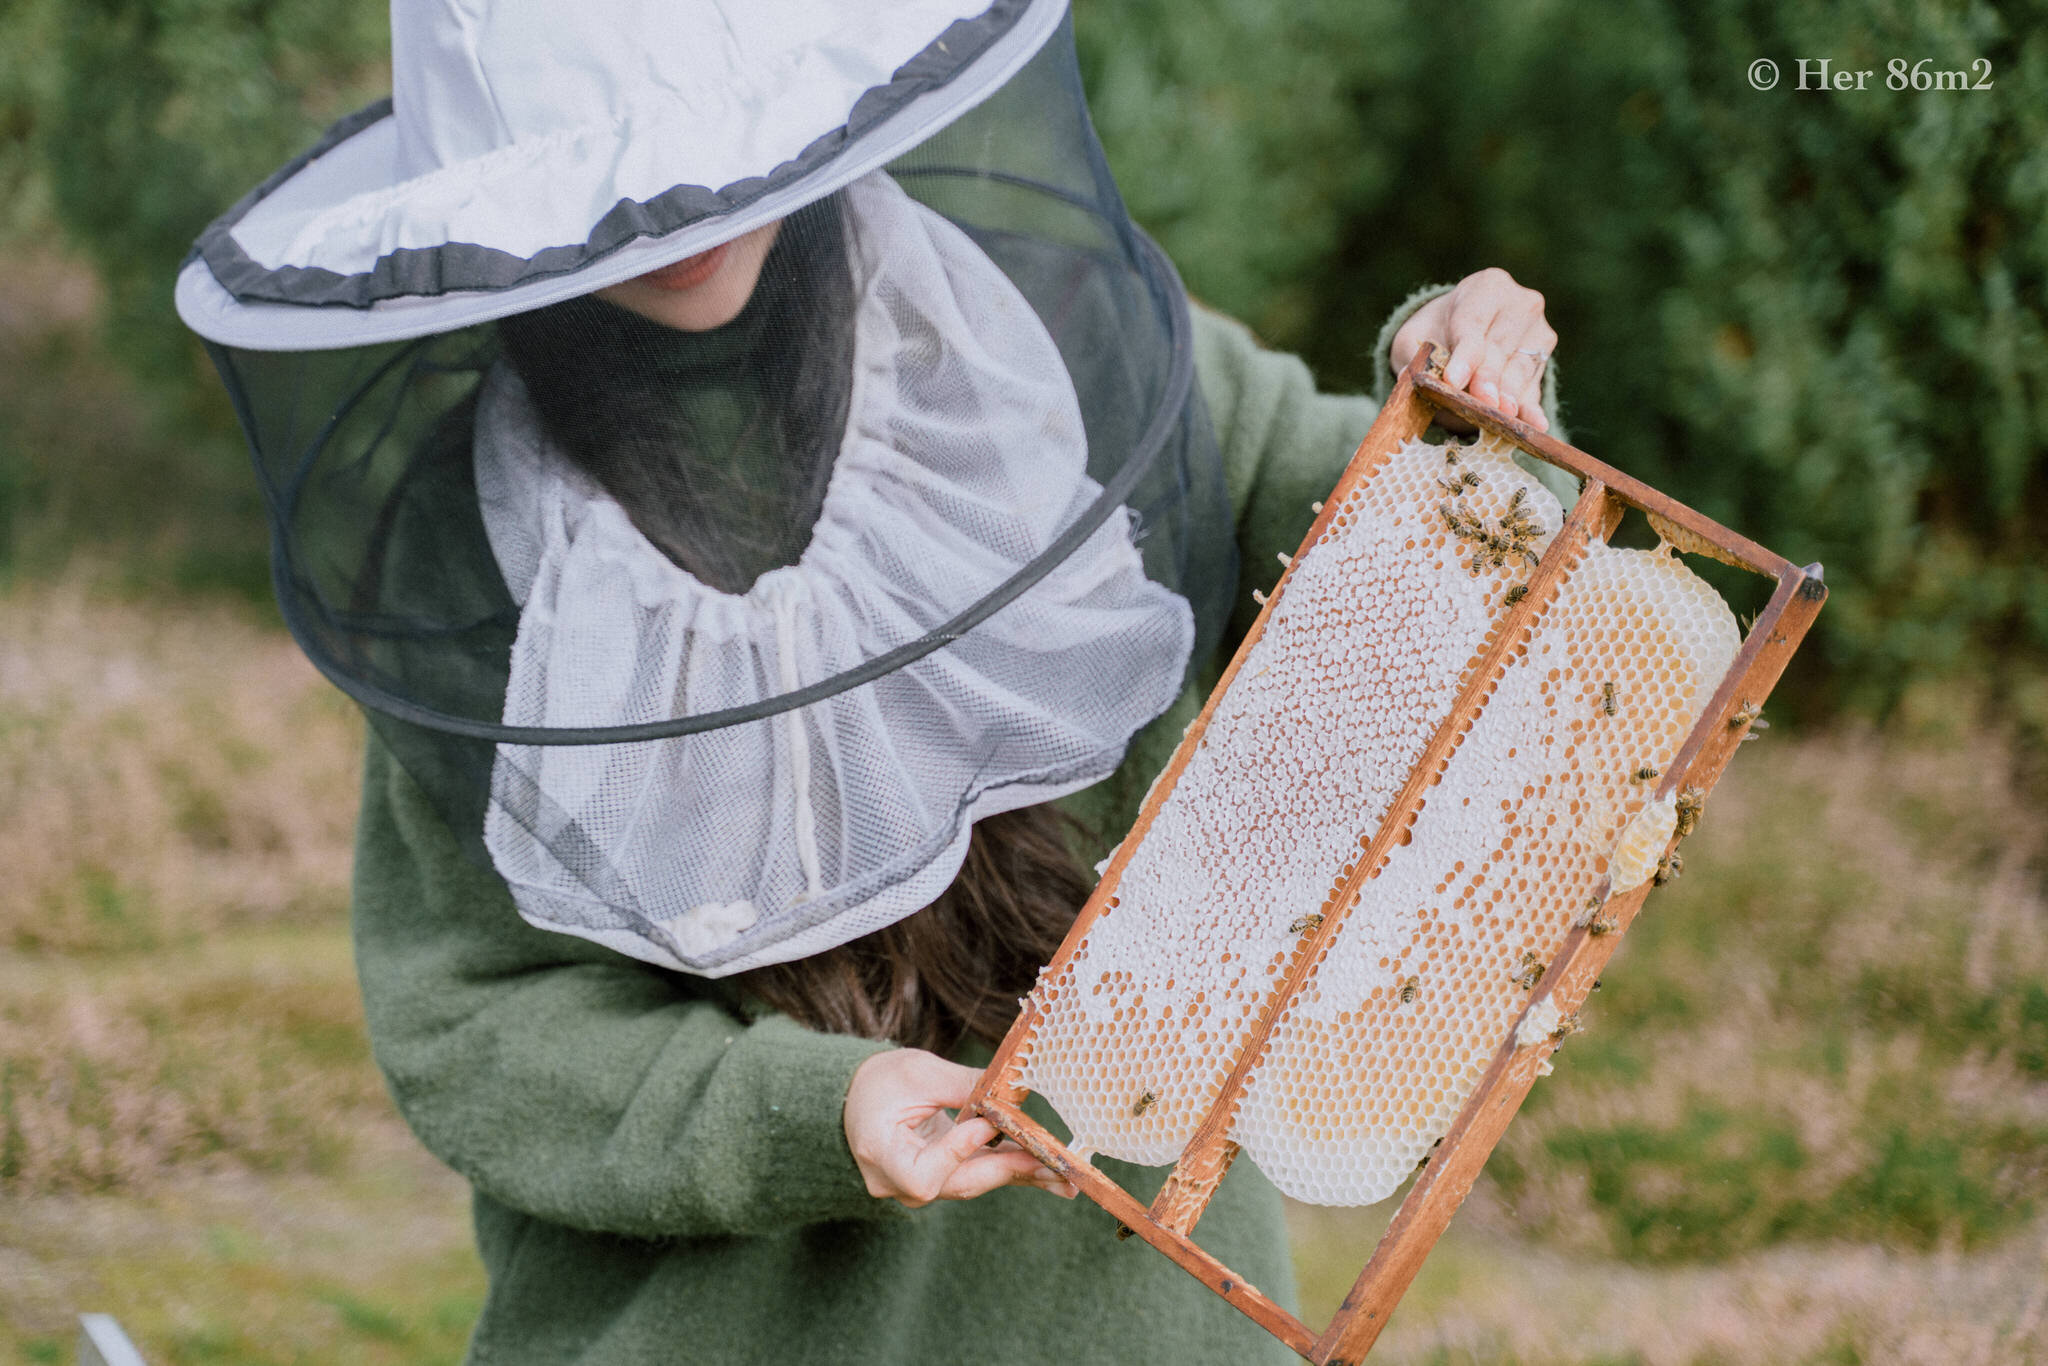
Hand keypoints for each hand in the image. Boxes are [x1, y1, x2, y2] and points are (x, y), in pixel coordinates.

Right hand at [843, 1049, 1077, 1207]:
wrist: (857, 1100)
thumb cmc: (880, 1082)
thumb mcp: (916, 1072)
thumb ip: (960, 1084)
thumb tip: (1011, 1090)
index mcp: (881, 1155)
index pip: (923, 1175)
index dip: (956, 1155)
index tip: (984, 1127)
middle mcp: (899, 1183)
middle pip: (959, 1184)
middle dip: (1009, 1171)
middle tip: (1052, 1166)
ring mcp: (920, 1187)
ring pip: (975, 1183)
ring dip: (1021, 1175)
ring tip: (1065, 1177)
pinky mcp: (942, 1178)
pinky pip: (978, 1176)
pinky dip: (1012, 1170)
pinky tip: (1050, 1176)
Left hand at [1390, 268, 1556, 430]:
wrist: (1461, 333)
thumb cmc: (1438, 333)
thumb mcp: (1417, 338)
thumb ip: (1414, 355)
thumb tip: (1409, 376)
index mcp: (1486, 287)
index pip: (1473, 324)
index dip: (1465, 355)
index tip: (1454, 381)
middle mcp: (1519, 303)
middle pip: (1500, 346)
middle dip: (1490, 377)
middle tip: (1483, 401)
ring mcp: (1538, 331)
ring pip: (1522, 367)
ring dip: (1512, 394)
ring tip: (1504, 415)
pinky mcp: (1544, 361)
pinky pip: (1536, 387)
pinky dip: (1532, 408)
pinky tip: (1536, 424)